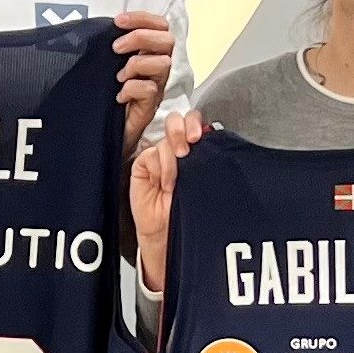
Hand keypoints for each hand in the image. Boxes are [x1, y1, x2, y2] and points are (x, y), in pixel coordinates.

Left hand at [110, 11, 180, 147]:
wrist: (108, 130)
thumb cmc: (110, 95)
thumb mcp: (111, 64)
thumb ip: (117, 46)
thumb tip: (106, 27)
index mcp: (150, 53)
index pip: (160, 26)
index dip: (142, 18)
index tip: (118, 20)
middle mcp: (158, 68)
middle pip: (167, 40)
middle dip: (140, 37)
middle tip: (116, 48)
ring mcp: (157, 86)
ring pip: (163, 63)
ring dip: (136, 64)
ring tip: (119, 76)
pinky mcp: (151, 106)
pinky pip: (149, 90)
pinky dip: (131, 89)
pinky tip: (120, 96)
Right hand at [128, 109, 204, 296]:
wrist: (170, 231)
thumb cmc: (189, 208)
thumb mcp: (202, 179)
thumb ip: (205, 156)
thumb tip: (210, 135)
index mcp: (195, 147)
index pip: (194, 122)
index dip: (195, 122)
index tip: (201, 135)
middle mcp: (176, 149)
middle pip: (177, 121)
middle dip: (183, 130)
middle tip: (188, 146)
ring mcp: (159, 156)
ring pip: (165, 141)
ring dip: (173, 159)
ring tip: (175, 180)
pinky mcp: (143, 164)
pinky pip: (151, 155)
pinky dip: (161, 168)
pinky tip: (165, 184)